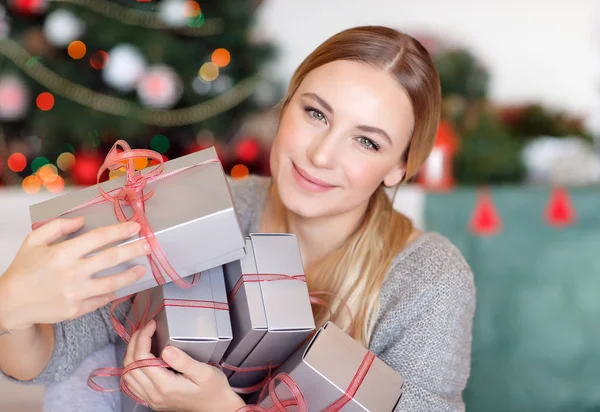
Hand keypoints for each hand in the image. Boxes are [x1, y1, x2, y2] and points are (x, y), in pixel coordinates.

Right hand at [0, 216, 148, 331]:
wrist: (11, 304)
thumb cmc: (24, 269)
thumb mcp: (34, 241)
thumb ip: (58, 226)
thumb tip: (82, 221)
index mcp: (62, 253)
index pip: (99, 238)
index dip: (120, 231)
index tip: (136, 227)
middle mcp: (72, 273)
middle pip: (111, 258)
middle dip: (134, 250)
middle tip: (150, 245)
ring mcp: (76, 293)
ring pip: (112, 282)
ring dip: (131, 275)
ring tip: (142, 268)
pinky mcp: (77, 310)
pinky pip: (101, 299)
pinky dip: (111, 292)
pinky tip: (117, 286)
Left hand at [123, 320, 245, 411]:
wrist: (216, 407)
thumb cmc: (214, 389)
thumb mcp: (204, 372)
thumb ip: (184, 361)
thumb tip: (166, 349)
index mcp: (166, 386)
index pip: (141, 358)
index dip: (143, 337)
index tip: (152, 325)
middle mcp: (154, 394)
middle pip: (130, 365)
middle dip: (134, 342)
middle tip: (145, 328)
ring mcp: (151, 399)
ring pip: (128, 375)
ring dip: (131, 354)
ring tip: (142, 339)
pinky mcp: (152, 400)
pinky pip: (132, 384)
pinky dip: (132, 368)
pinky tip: (141, 358)